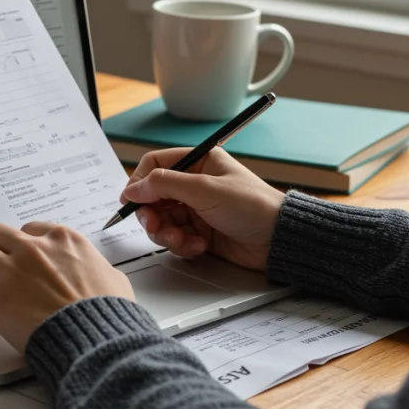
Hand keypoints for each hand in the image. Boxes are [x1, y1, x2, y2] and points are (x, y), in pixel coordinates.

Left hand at [0, 222, 133, 352]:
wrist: (96, 342)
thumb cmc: (107, 315)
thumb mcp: (114, 279)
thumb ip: (97, 268)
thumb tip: (99, 273)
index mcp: (63, 240)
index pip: (30, 229)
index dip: (24, 245)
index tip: (23, 258)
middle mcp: (34, 249)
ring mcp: (11, 272)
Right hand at [121, 147, 285, 270]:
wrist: (277, 240)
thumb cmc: (253, 206)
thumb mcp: (204, 189)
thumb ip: (165, 184)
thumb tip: (134, 188)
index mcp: (199, 162)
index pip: (155, 165)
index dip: (140, 181)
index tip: (131, 200)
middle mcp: (195, 185)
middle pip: (154, 196)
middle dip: (152, 215)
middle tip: (155, 226)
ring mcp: (196, 210)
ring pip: (162, 221)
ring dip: (167, 233)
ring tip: (182, 239)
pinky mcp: (200, 233)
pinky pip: (176, 239)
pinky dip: (183, 245)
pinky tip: (200, 245)